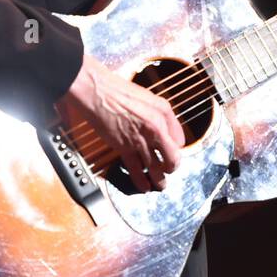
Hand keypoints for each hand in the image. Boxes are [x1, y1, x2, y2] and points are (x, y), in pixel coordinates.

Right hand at [56, 55, 184, 192]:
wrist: (97, 91)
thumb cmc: (118, 91)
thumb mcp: (148, 98)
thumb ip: (161, 114)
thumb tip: (168, 131)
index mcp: (163, 112)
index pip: (179, 139)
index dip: (175, 148)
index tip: (171, 151)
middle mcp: (156, 127)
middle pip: (172, 157)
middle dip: (171, 166)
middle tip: (168, 169)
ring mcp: (140, 139)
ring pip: (156, 167)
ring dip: (159, 179)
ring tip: (160, 184)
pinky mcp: (124, 147)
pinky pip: (136, 169)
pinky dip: (141, 181)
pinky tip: (144, 186)